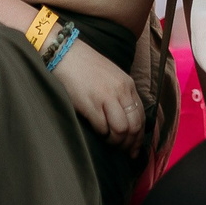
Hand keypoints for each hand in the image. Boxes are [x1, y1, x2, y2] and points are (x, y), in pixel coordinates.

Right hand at [52, 39, 145, 154]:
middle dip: (130, 143)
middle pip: (134, 125)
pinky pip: (103, 128)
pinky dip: (102, 136)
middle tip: (124, 151)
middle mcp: (120, 91)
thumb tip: (125, 120)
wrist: (64, 53)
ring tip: (110, 143)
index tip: (135, 147)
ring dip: (116, 142)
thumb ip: (120, 95)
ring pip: (122, 130)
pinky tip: (98, 134)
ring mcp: (105, 97)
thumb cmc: (85, 66)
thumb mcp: (110, 77)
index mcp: (127, 84)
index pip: (141, 116)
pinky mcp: (90, 104)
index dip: (139, 136)